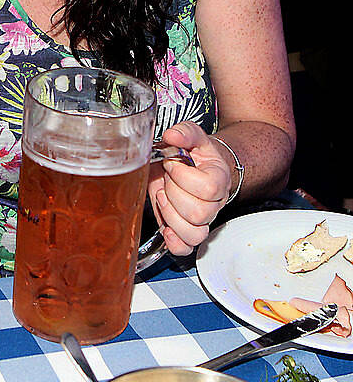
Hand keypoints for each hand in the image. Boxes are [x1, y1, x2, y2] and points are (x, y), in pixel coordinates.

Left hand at [148, 123, 230, 255]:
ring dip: (170, 215)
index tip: (171, 164)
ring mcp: (202, 220)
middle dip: (173, 193)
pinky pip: (185, 248)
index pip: (208, 188)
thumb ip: (184, 132)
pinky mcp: (186, 231)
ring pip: (194, 233)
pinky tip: (165, 227)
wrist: (191, 166)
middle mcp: (213, 204)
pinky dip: (173, 242)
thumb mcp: (191, 137)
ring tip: (163, 196)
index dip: (183, 176)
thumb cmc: (192, 154)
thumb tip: (172, 135)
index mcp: (218, 179)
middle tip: (166, 180)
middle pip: (198, 213)